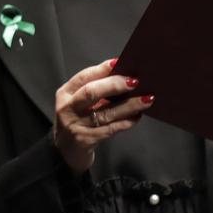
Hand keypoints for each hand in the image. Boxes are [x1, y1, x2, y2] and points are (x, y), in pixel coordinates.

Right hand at [52, 58, 154, 174]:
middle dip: (115, 85)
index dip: (102, 69)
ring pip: (105, 113)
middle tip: (135, 81)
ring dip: (129, 105)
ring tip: (146, 99)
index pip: (84, 77)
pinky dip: (126, 122)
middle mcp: (68, 108)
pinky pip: (110, 129)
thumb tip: (124, 76)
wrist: (65, 151)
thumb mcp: (78, 103)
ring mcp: (76, 125)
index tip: (121, 62)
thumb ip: (94, 90)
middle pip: (91, 92)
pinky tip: (137, 116)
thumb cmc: (77, 120)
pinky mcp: (86, 140)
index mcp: (66, 93)